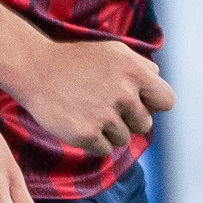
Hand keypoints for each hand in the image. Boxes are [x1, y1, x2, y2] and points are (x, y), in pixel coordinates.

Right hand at [10, 36, 170, 155]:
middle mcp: (123, 93)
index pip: (167, 101)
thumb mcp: (114, 51)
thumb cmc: (77, 61)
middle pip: (145, 125)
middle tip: (106, 106)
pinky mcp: (86, 134)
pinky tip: (80, 122)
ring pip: (124, 139)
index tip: (139, 103)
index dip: (153, 104)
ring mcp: (105, 115)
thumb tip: (159, 86)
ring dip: (110, 131)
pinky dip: (94, 142)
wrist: (36, 69)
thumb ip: (142, 67)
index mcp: (134, 70)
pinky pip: (105, 150)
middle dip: (129, 120)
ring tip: (89, 111)